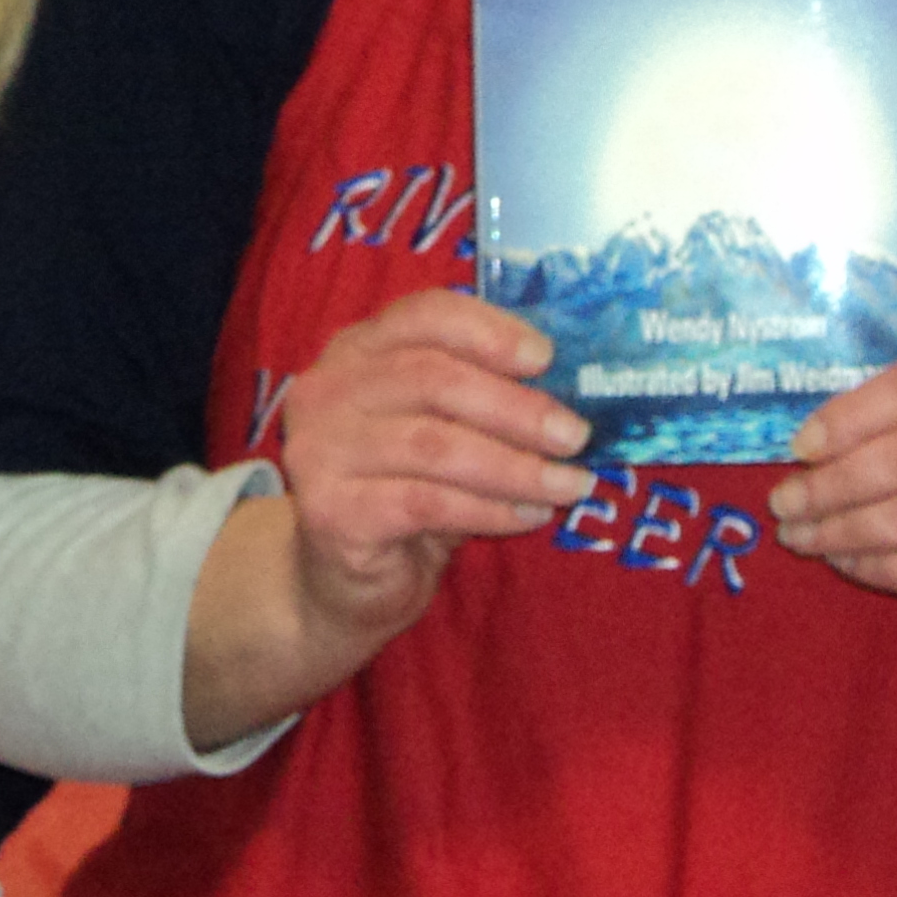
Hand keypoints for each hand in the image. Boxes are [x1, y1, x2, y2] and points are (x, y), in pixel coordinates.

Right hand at [183, 291, 593, 746]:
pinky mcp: (330, 510)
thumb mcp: (445, 429)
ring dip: (517, 466)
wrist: (345, 581)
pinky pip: (428, 502)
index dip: (491, 332)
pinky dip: (490, 508)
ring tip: (570, 484)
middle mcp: (328, 389)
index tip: (547, 358)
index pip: (426, 314)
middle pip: (434, 379)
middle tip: (576, 436)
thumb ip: (484, 395)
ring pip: (436, 445)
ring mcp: (320, 450)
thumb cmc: (408, 490)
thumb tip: (574, 388)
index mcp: (358, 348)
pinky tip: (529, 516)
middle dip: (518, 408)